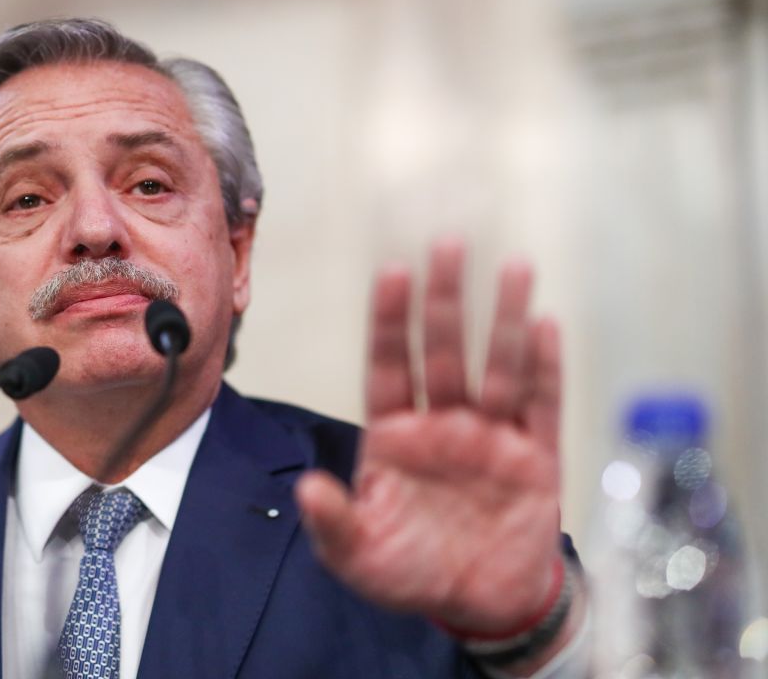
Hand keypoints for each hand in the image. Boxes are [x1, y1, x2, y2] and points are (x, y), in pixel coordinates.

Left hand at [295, 239, 563, 633]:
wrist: (480, 608)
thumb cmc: (410, 573)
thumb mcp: (357, 556)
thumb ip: (333, 522)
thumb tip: (306, 489)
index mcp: (394, 436)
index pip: (389, 366)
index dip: (389, 321)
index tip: (392, 273)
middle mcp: (442, 425)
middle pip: (443, 352)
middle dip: (445, 301)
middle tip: (448, 246)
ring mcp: (491, 438)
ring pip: (498, 369)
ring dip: (506, 321)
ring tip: (513, 268)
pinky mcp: (535, 460)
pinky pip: (542, 408)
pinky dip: (546, 370)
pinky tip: (546, 327)